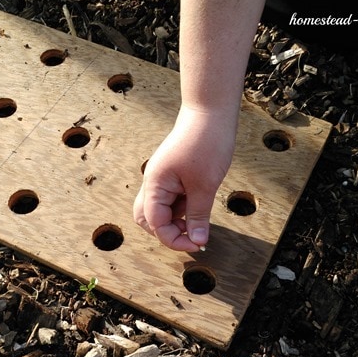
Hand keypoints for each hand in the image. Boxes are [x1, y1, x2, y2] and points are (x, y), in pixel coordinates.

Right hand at [133, 105, 236, 251]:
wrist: (210, 112)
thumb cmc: (206, 143)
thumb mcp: (205, 185)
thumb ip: (198, 215)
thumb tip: (197, 240)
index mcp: (155, 184)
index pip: (155, 223)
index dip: (174, 238)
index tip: (197, 243)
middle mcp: (153, 183)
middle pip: (147, 219)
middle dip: (167, 232)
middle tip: (192, 234)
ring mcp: (161, 178)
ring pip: (159, 210)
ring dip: (175, 220)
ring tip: (197, 216)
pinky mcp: (171, 174)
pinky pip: (170, 198)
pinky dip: (181, 208)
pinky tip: (198, 204)